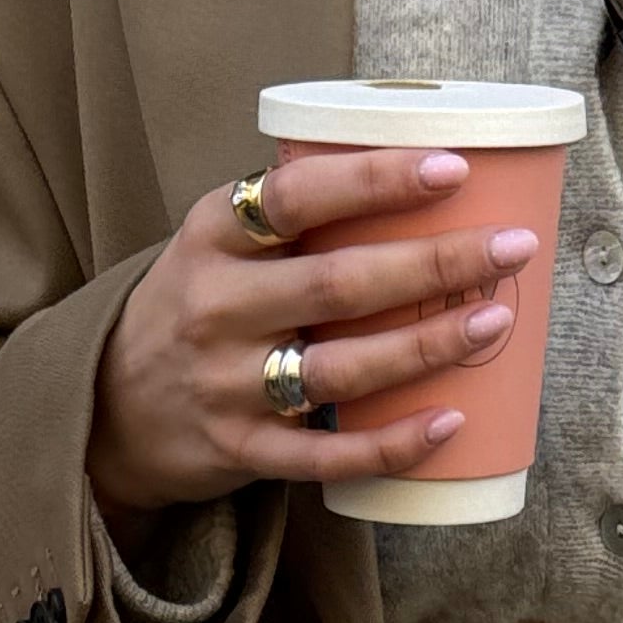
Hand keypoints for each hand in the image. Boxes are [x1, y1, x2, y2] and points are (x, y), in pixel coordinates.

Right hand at [87, 147, 536, 520]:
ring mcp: (228, 384)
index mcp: (213, 236)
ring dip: (426, 347)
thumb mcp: (217, 244)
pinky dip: (392, 442)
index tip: (452, 170)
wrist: (111, 406)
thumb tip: (410, 167)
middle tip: (511, 246)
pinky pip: (329, 454)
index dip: (377, 181)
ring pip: (341, 368)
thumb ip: (288, 215)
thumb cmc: (197, 307)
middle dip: (434, 262)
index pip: (298, 196)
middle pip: (338, 283)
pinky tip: (449, 422)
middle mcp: (217, 306)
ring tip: (495, 322)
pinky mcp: (242, 450)